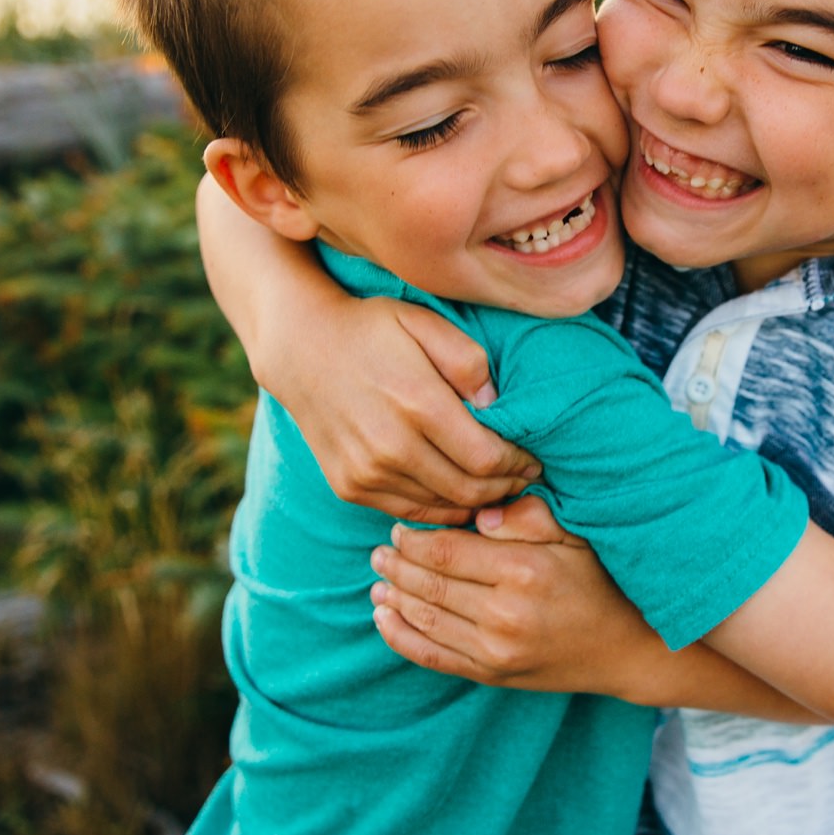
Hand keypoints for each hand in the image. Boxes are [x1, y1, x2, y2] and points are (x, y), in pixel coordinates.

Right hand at [271, 296, 541, 523]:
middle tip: (523, 479)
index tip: (533, 460)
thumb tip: (496, 403)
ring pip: (441, 507)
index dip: (518, 465)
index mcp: (417, 404)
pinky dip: (440, 508)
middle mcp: (390, 446)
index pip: (487, 458)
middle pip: (469, 490)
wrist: (301, 349)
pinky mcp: (350, 487)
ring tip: (496, 487)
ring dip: (476, 503)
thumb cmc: (372, 330)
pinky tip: (456, 494)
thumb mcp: (424, 323)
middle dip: (505, 488)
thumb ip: (467, 360)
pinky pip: (409, 511)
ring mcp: (366, 472)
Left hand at [369, 495, 668, 694]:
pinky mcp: (493, 675)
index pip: (447, 551)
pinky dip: (402, 637)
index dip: (415, 540)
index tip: (400, 529)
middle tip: (378, 551)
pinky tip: (384, 619)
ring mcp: (496, 650)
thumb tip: (477, 512)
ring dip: (393, 598)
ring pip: (425, 619)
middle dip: (397, 566)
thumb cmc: (601, 583)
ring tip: (377, 581)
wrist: (627, 648)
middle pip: (430, 584)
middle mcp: (504, 612)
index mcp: (523, 570)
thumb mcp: (575, 537)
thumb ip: (528, 517)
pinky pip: (433, 657)